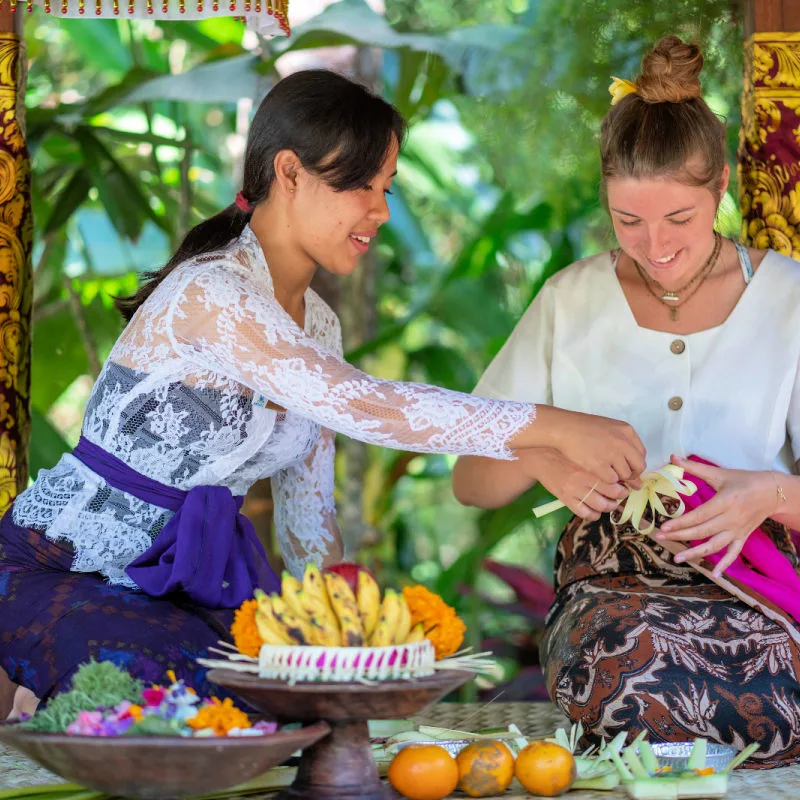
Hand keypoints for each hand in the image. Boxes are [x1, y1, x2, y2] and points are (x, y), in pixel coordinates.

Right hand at [522, 447, 630, 521]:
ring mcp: (575, 490)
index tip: (625, 487)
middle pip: (612, 494)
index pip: (615, 481)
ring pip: (600, 506)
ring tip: (609, 504)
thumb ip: (599, 465)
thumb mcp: (583, 456)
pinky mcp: (566, 498)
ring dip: (608, 507)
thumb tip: (618, 478)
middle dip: (619, 498)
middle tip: (620, 496)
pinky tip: (594, 511)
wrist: (541, 458)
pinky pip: (584, 513)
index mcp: (591, 466)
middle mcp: (585, 478)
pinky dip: (593, 515)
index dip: (623, 487)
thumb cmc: (565, 455)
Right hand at [533, 406, 645, 485]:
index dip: (635, 464)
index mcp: (627, 431)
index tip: (628, 469)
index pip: (641, 454)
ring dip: (619, 479)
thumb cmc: (583, 427)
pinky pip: (611, 480)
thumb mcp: (608, 427)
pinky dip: (607, 481)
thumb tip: (631, 460)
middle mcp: (623, 442)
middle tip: (623, 480)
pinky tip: (600, 476)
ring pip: (625, 475)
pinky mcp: (599, 465)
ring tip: (608, 477)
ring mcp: (612, 454)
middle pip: (638, 467)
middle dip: (632, 476)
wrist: (564, 428)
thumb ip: (622, 441)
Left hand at [656, 455, 780, 575]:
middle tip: (659, 538)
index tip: (663, 527)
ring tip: (677, 558)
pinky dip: (725, 564)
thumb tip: (672, 457)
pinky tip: (715, 574)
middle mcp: (731, 519)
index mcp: (725, 502)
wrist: (773, 491)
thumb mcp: (720, 473)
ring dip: (695, 553)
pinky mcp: (743, 537)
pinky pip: (734, 553)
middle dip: (679, 536)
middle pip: (702, 531)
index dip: (680, 522)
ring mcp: (737, 530)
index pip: (698, 516)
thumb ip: (694, 468)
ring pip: (715, 545)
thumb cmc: (744, 480)